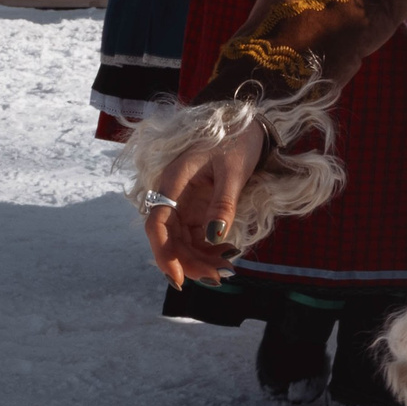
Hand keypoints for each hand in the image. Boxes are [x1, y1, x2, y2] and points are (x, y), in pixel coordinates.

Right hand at [143, 120, 265, 287]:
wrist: (248, 127)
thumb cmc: (238, 142)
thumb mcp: (234, 172)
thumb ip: (224, 204)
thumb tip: (214, 238)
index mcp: (174, 181)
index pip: (158, 224)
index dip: (163, 253)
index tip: (178, 277)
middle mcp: (173, 194)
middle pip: (170, 238)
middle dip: (189, 262)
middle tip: (217, 278)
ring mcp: (184, 203)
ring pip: (182, 240)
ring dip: (199, 258)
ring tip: (226, 269)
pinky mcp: (196, 208)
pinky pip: (196, 235)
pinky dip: (208, 248)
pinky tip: (227, 254)